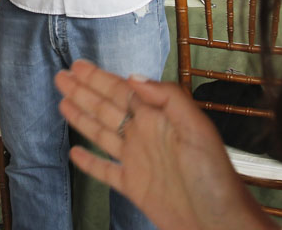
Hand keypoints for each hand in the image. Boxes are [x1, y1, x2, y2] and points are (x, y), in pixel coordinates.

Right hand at [55, 61, 272, 229]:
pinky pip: (105, 171)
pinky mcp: (133, 187)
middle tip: (62, 76)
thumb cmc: (215, 178)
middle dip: (84, 91)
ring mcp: (137, 161)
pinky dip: (89, 162)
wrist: (219, 224)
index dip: (99, 78)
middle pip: (106, 108)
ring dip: (82, 117)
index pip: (122, 91)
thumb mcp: (197, 129)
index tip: (78, 66)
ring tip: (62, 101)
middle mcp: (145, 135)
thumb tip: (134, 76)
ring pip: (101, 134)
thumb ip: (169, 98)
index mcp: (159, 119)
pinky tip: (75, 152)